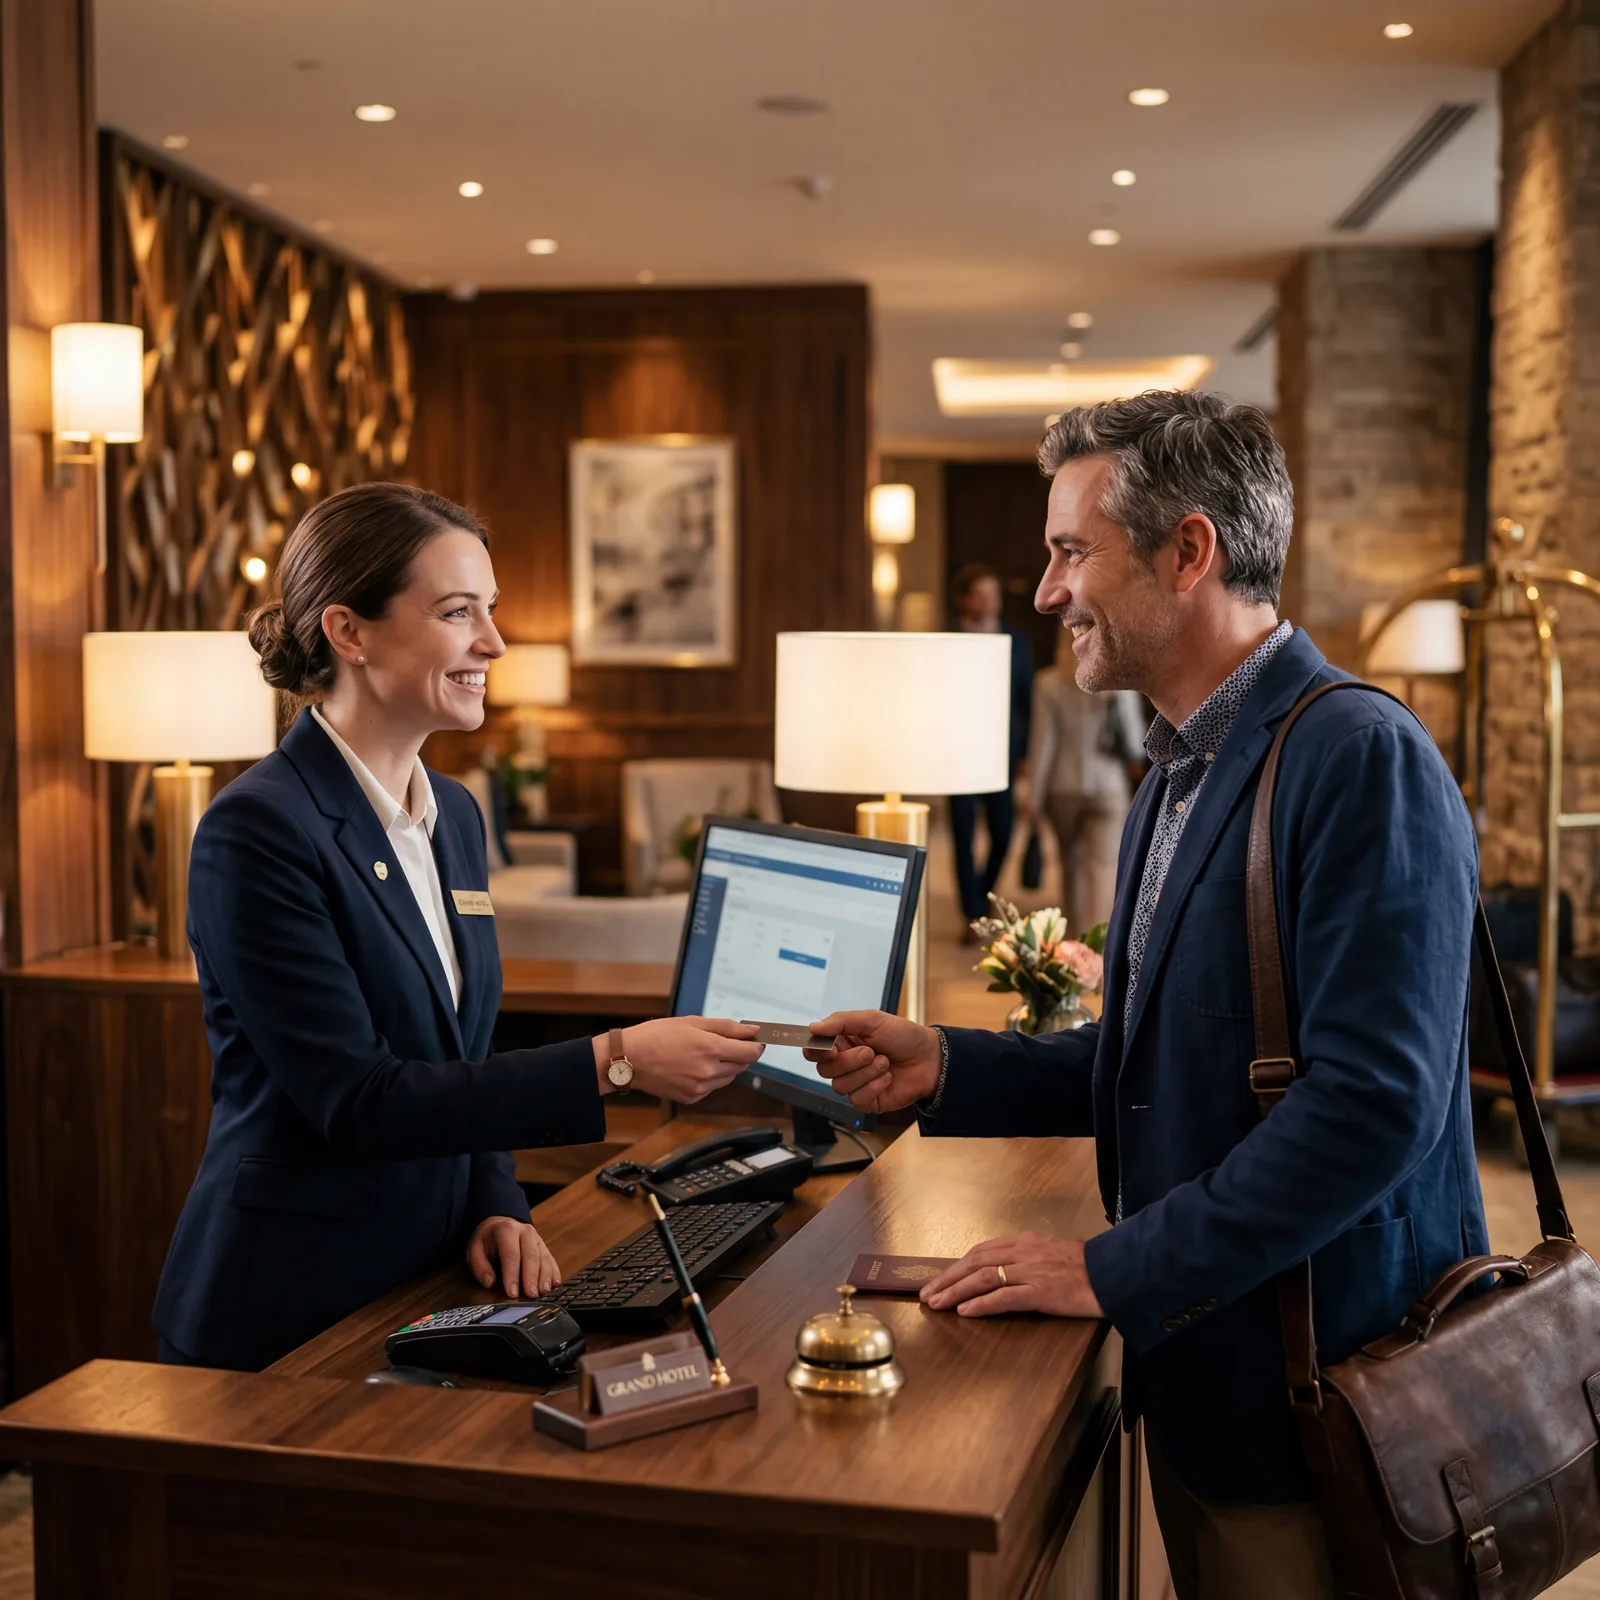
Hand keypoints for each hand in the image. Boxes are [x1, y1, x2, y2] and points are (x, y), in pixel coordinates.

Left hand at [467, 1215, 559, 1299]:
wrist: (499, 1224)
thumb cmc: (487, 1241)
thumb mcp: (475, 1250)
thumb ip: (480, 1267)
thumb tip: (490, 1283)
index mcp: (506, 1230)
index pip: (511, 1254)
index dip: (512, 1275)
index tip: (512, 1293)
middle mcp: (524, 1231)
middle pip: (531, 1255)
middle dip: (532, 1277)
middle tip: (531, 1295)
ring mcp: (536, 1237)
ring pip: (544, 1257)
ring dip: (545, 1276)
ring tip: (544, 1292)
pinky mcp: (543, 1245)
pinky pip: (551, 1258)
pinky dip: (553, 1272)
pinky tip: (554, 1283)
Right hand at [596, 1017, 763, 1104]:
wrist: (628, 1060)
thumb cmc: (657, 1035)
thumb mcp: (693, 1022)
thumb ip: (727, 1027)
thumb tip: (752, 1030)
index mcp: (711, 1048)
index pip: (750, 1053)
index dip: (757, 1045)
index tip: (756, 1039)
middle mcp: (708, 1071)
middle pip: (742, 1065)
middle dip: (739, 1053)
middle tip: (723, 1042)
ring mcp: (700, 1087)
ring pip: (728, 1077)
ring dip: (725, 1065)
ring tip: (702, 1053)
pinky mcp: (692, 1098)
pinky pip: (712, 1087)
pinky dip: (710, 1077)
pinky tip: (691, 1066)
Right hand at [803, 1009, 941, 1113]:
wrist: (930, 1058)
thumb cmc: (903, 1035)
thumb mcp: (872, 1019)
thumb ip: (841, 1021)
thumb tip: (813, 1027)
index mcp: (842, 1042)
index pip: (813, 1051)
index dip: (816, 1051)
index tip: (832, 1048)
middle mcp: (845, 1064)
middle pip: (824, 1070)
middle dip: (849, 1061)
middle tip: (871, 1051)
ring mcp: (855, 1084)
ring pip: (840, 1086)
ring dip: (866, 1073)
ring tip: (885, 1063)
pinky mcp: (867, 1101)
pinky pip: (857, 1099)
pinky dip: (874, 1086)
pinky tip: (888, 1078)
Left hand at [920, 1232, 1104, 1318]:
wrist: (1114, 1274)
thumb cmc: (1086, 1267)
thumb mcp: (1050, 1253)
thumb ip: (1026, 1258)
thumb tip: (1001, 1271)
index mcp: (1024, 1241)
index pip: (981, 1251)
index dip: (957, 1265)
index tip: (940, 1278)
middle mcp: (1023, 1252)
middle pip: (975, 1262)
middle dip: (947, 1278)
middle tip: (927, 1293)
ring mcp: (1031, 1271)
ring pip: (983, 1278)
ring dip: (955, 1290)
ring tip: (937, 1303)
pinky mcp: (1041, 1291)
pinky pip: (1004, 1297)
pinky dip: (981, 1304)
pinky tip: (964, 1311)